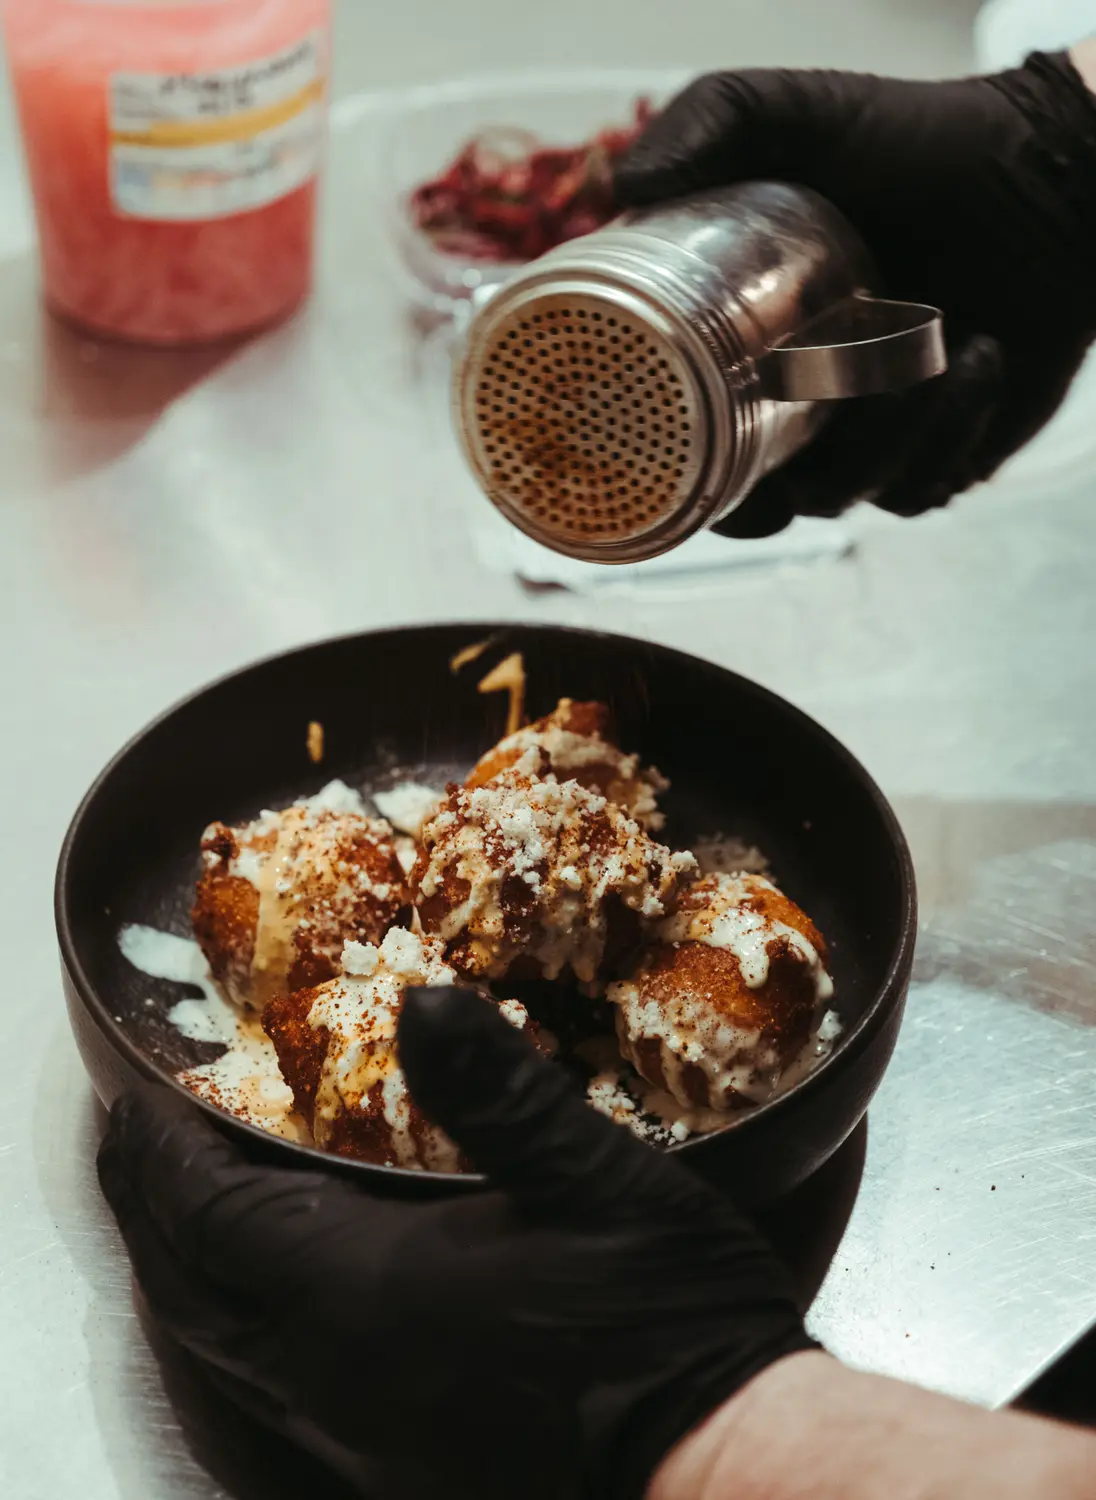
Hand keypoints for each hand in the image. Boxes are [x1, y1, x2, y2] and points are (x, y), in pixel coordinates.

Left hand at [97, 988, 815, 1499]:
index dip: (164, 1148)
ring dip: (184, 1270)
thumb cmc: (662, 1323)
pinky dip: (234, 1331)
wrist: (716, 1473)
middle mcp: (332, 1370)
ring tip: (181, 1216)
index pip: (214, 1211)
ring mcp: (355, 1431)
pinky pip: (265, 1392)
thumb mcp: (596, 1176)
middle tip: (136, 1141)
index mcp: (364, 1291)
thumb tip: (422, 998)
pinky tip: (267, 1313)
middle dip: (151, 1206)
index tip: (140, 1092)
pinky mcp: (390, 1468)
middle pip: (189, 1284)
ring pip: (217, 1349)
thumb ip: (498, 1086)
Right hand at [615, 52, 1095, 534]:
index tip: (699, 447)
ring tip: (932, 343)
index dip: (684, 478)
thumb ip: (711, 119)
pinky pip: (921, 488)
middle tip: (823, 387)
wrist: (1046, 170)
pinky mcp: (938, 457)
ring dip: (881, 436)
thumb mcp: (801, 111)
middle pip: (757, 504)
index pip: (690, 454)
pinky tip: (981, 353)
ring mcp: (866, 443)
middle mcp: (796, 412)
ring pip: (841, 497)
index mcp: (741, 359)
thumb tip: (622, 189)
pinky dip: (949, 430)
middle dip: (782, 474)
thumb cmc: (919, 141)